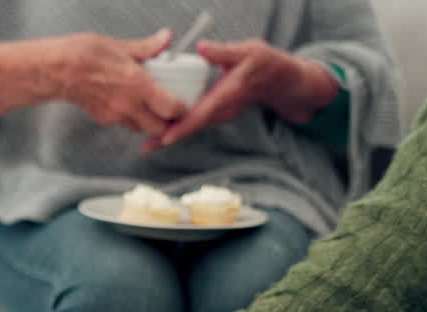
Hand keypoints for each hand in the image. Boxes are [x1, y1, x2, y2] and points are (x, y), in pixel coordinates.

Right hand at [48, 30, 185, 135]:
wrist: (56, 71)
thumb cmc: (85, 55)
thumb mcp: (120, 46)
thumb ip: (147, 47)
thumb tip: (166, 38)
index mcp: (138, 85)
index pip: (171, 108)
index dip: (182, 109)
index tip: (184, 103)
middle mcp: (129, 106)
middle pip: (159, 128)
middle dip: (167, 123)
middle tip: (170, 111)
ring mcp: (115, 116)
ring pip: (141, 129)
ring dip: (148, 122)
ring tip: (149, 108)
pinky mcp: (102, 119)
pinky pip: (123, 124)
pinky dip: (130, 119)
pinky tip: (127, 104)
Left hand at [144, 39, 339, 149]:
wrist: (280, 81)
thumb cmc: (265, 63)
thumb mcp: (248, 51)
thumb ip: (223, 51)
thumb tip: (202, 48)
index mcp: (227, 96)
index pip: (202, 114)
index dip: (183, 126)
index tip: (166, 137)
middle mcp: (222, 111)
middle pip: (192, 127)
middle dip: (170, 137)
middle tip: (146, 147)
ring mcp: (220, 114)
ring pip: (193, 126)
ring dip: (172, 135)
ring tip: (148, 144)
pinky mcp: (217, 113)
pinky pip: (196, 121)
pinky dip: (179, 126)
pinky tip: (161, 127)